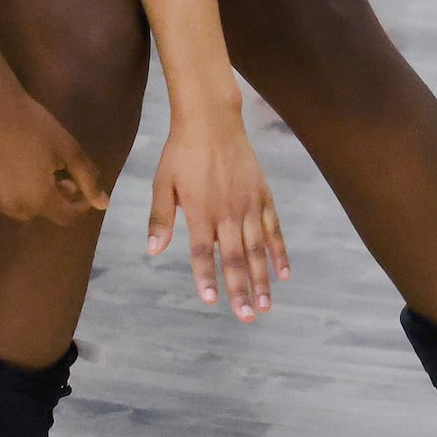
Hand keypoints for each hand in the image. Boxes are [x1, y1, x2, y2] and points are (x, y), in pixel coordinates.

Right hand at [0, 83, 107, 225]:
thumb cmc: (34, 126)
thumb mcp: (69, 149)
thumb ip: (88, 179)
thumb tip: (103, 204)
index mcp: (40, 199)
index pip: (66, 218)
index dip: (79, 205)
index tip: (78, 186)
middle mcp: (15, 207)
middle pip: (43, 212)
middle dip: (55, 198)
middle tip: (58, 174)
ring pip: (19, 207)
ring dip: (31, 196)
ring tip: (33, 172)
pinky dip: (8, 190)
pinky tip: (9, 168)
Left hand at [146, 114, 286, 322]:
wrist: (211, 120)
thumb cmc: (182, 152)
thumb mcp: (162, 183)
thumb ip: (161, 218)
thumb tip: (153, 251)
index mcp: (200, 211)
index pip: (202, 253)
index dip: (206, 278)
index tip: (211, 301)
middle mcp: (227, 212)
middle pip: (234, 258)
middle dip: (241, 290)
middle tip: (247, 316)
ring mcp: (248, 205)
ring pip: (257, 249)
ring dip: (262, 278)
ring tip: (266, 305)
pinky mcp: (263, 195)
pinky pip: (274, 229)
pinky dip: (279, 252)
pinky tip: (283, 273)